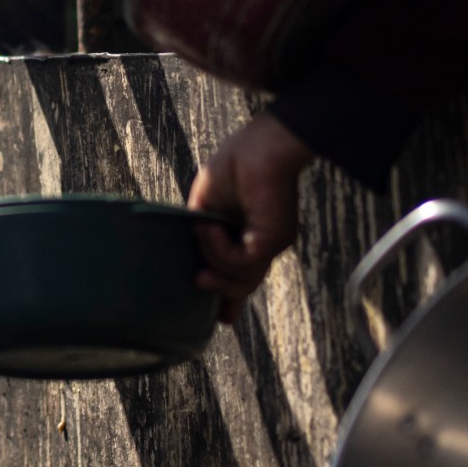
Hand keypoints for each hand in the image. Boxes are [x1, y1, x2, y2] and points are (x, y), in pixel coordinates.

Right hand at [186, 112, 314, 322]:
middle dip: (223, 293)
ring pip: (242, 279)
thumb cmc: (234, 166)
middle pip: (244, 283)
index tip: (223, 319)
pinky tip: (210, 227)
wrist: (260, 148)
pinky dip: (219, 249)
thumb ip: (202, 234)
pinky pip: (242, 262)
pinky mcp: (273, 240)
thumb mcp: (206, 206)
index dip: (230, 297)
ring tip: (202, 231)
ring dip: (213, 258)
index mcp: (248, 235)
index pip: (241, 273)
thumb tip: (194, 257)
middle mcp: (263, 244)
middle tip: (199, 283)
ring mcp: (272, 244)